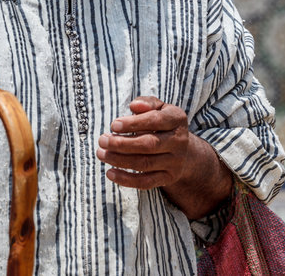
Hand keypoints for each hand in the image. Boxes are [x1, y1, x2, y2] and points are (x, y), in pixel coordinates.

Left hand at [96, 96, 232, 218]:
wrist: (182, 150)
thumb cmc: (162, 124)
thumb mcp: (159, 108)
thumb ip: (147, 103)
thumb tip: (135, 106)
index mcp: (177, 119)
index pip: (155, 120)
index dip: (133, 123)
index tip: (113, 125)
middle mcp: (179, 141)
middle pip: (149, 144)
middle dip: (122, 143)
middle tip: (102, 140)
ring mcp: (175, 161)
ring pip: (145, 163)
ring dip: (119, 160)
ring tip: (101, 153)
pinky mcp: (169, 178)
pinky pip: (146, 182)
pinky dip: (126, 179)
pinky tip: (110, 173)